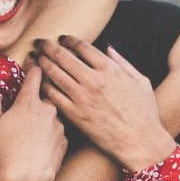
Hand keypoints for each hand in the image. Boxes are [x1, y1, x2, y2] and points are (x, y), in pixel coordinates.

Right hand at [0, 61, 65, 180]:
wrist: (26, 180)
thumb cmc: (6, 151)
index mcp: (29, 101)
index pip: (35, 73)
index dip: (33, 65)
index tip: (32, 60)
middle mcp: (48, 109)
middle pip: (44, 95)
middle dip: (35, 98)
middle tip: (23, 108)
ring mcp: (59, 125)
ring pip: (51, 115)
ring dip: (42, 119)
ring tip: (29, 133)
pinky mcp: (64, 142)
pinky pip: (56, 132)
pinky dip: (48, 135)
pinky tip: (38, 145)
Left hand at [35, 35, 173, 171]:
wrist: (140, 141)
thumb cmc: (144, 113)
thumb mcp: (140, 81)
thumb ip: (123, 62)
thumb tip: (108, 48)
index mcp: (110, 69)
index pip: (82, 47)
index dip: (69, 40)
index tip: (62, 38)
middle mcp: (94, 80)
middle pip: (64, 57)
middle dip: (49, 47)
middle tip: (40, 43)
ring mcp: (83, 98)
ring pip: (55, 74)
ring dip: (42, 63)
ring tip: (35, 59)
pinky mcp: (75, 115)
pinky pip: (54, 97)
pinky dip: (44, 87)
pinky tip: (39, 83)